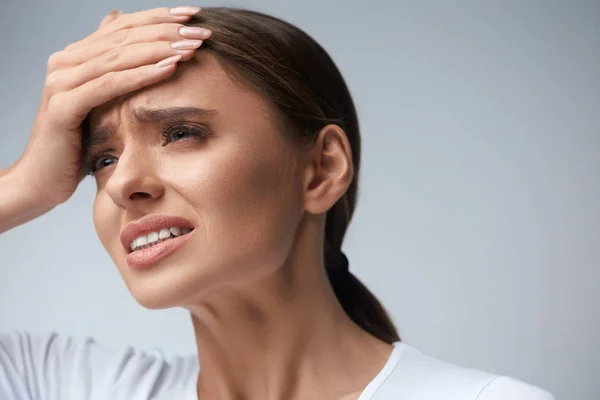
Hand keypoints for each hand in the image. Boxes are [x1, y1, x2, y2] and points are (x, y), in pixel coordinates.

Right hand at [11, 6, 210, 208]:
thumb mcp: (100, 103)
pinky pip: (109, 85)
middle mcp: (66, 62)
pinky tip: (170, 68)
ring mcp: (61, 81)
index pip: (123, 26)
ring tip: (191, 46)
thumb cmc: (78, 144)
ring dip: (159, 50)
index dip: (159, 17)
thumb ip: (110, 66)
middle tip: (201, 31)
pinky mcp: (64, 106)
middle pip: (124, 37)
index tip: (194, 14)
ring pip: (118, 57)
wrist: (42, 179)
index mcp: (76, 56)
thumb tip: (117, 20)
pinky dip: (141, 75)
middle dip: (166, 31)